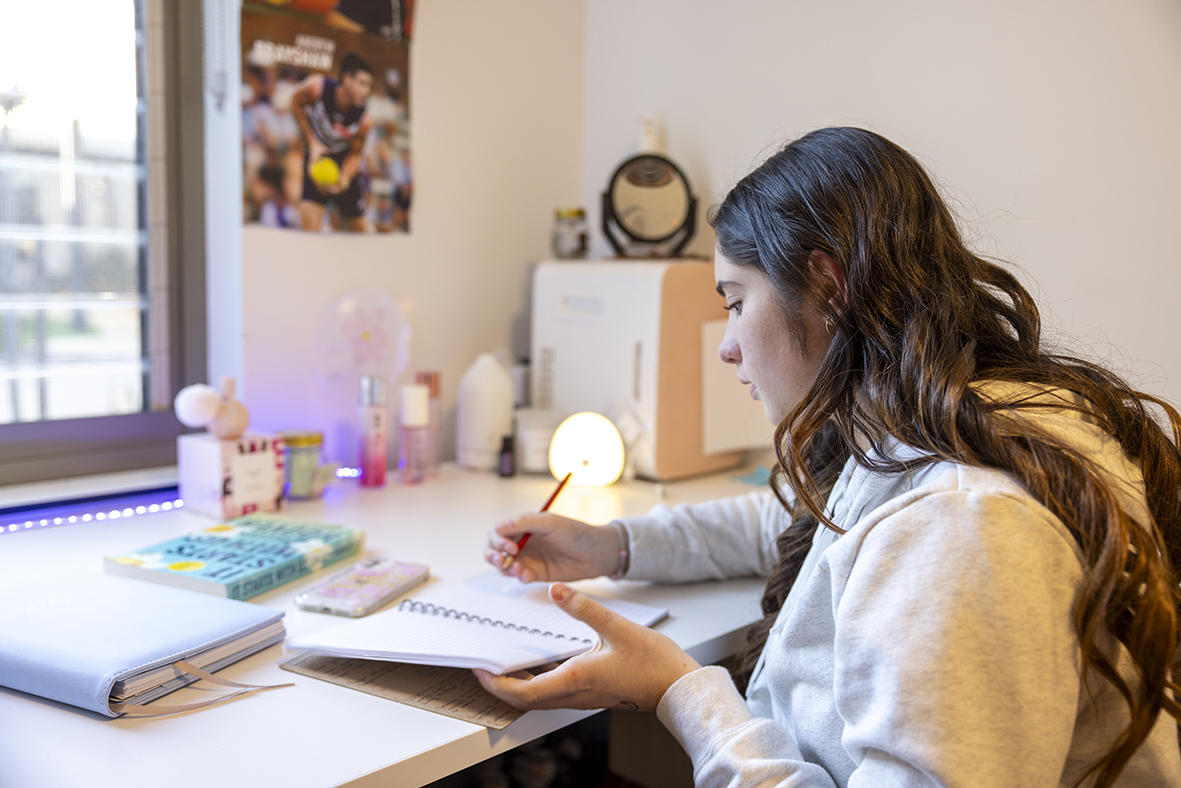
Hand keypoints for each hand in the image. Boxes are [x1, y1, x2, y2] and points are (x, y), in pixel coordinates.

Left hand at [474, 583, 699, 710]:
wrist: (678, 687)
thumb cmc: (652, 662)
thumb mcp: (616, 626)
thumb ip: (583, 607)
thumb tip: (555, 589)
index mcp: (574, 679)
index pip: (521, 692)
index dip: (495, 684)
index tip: (479, 668)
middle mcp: (574, 694)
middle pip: (525, 699)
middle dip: (500, 686)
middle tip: (484, 666)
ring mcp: (583, 697)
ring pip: (540, 698)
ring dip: (518, 684)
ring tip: (505, 663)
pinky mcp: (592, 693)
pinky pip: (555, 692)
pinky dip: (538, 681)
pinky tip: (541, 663)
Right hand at [484, 513, 618, 583]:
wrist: (597, 553)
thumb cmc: (575, 532)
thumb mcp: (549, 523)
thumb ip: (523, 524)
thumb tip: (497, 528)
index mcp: (523, 526)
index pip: (498, 532)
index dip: (498, 540)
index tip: (509, 547)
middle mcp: (522, 542)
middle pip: (494, 550)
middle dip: (493, 556)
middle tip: (504, 561)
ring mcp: (528, 558)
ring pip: (504, 566)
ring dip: (506, 569)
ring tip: (518, 570)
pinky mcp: (535, 573)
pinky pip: (519, 577)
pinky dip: (519, 577)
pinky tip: (527, 576)